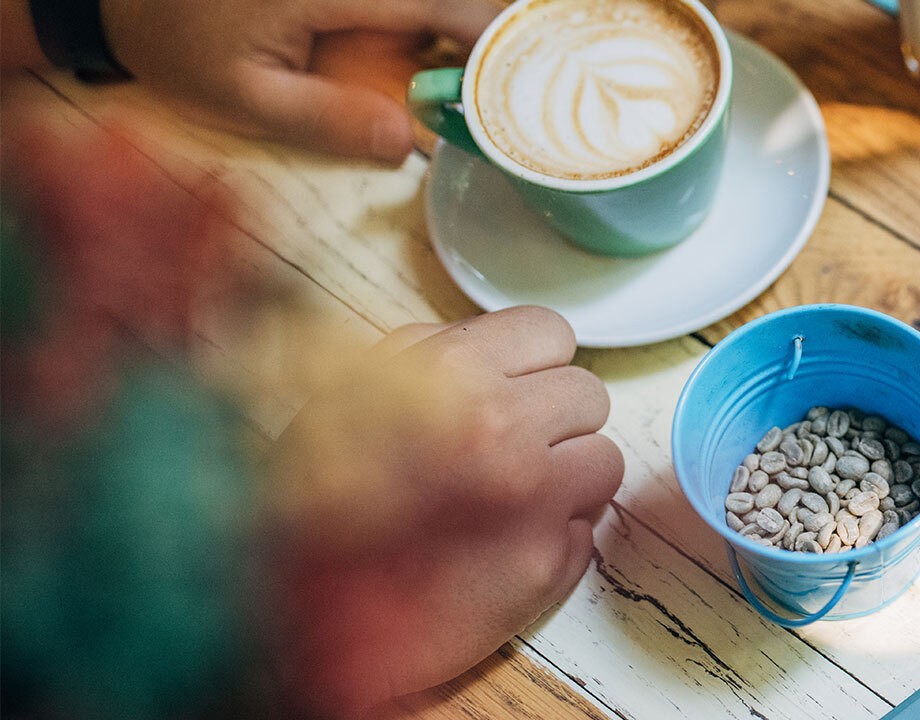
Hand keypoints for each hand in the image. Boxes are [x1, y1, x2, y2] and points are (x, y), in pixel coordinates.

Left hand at [98, 0, 500, 162]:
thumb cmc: (175, 42)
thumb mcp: (241, 97)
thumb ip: (327, 118)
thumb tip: (407, 142)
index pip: (439, 5)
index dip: (491, 42)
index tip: (526, 81)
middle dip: (490, 27)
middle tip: (520, 79)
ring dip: (460, 20)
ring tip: (489, 67)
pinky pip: (402, 0)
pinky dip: (430, 17)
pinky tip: (441, 45)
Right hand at [270, 306, 621, 712]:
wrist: (288, 615)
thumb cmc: (308, 503)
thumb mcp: (349, 393)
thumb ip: (428, 357)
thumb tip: (499, 350)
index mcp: (450, 375)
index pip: (551, 332)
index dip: (530, 363)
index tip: (509, 389)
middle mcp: (501, 429)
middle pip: (588, 394)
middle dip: (553, 420)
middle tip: (504, 451)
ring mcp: (533, 500)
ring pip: (602, 460)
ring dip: (565, 478)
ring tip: (503, 501)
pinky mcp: (546, 565)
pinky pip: (586, 528)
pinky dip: (555, 535)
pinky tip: (498, 547)